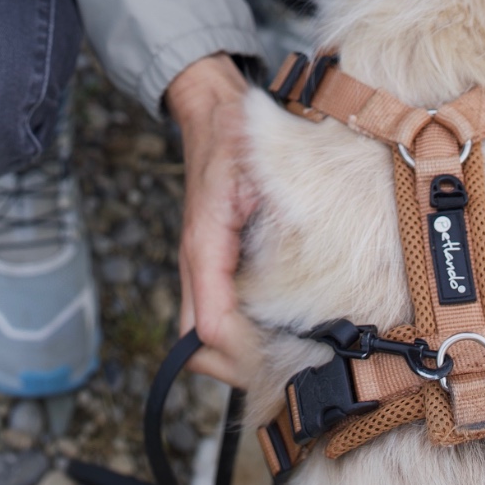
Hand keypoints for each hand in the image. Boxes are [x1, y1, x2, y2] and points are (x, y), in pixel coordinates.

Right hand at [164, 52, 260, 387]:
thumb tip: (270, 280)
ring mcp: (200, 271)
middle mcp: (196, 267)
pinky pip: (214, 318)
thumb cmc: (234, 143)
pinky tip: (273, 327)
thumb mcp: (254, 177)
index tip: (282, 357)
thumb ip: (262, 225)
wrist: (215, 118)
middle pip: (201, 350)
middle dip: (239, 367)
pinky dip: (238, 335)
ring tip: (286, 353)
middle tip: (288, 366)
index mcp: (203, 250)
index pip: (210, 330)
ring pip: (204, 341)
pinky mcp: (209, 269)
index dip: (242, 354)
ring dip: (238, 355)